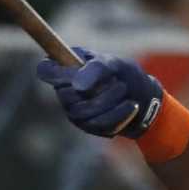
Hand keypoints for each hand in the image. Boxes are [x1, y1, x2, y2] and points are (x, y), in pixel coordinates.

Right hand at [37, 51, 164, 139]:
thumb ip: (96, 69)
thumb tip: (77, 86)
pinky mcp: (86, 125)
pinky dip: (118, 115)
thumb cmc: (123, 75)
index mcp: (67, 67)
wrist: (143, 97)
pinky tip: (130, 106)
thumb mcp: (114, 64)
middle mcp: (65, 89)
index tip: (74, 72)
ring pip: (82, 113)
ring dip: (110, 103)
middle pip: (66, 95)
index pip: (45, 69)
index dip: (54, 72)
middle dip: (98, 91)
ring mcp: (73, 110)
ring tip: (126, 92)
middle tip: (120, 84)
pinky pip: (96, 125)